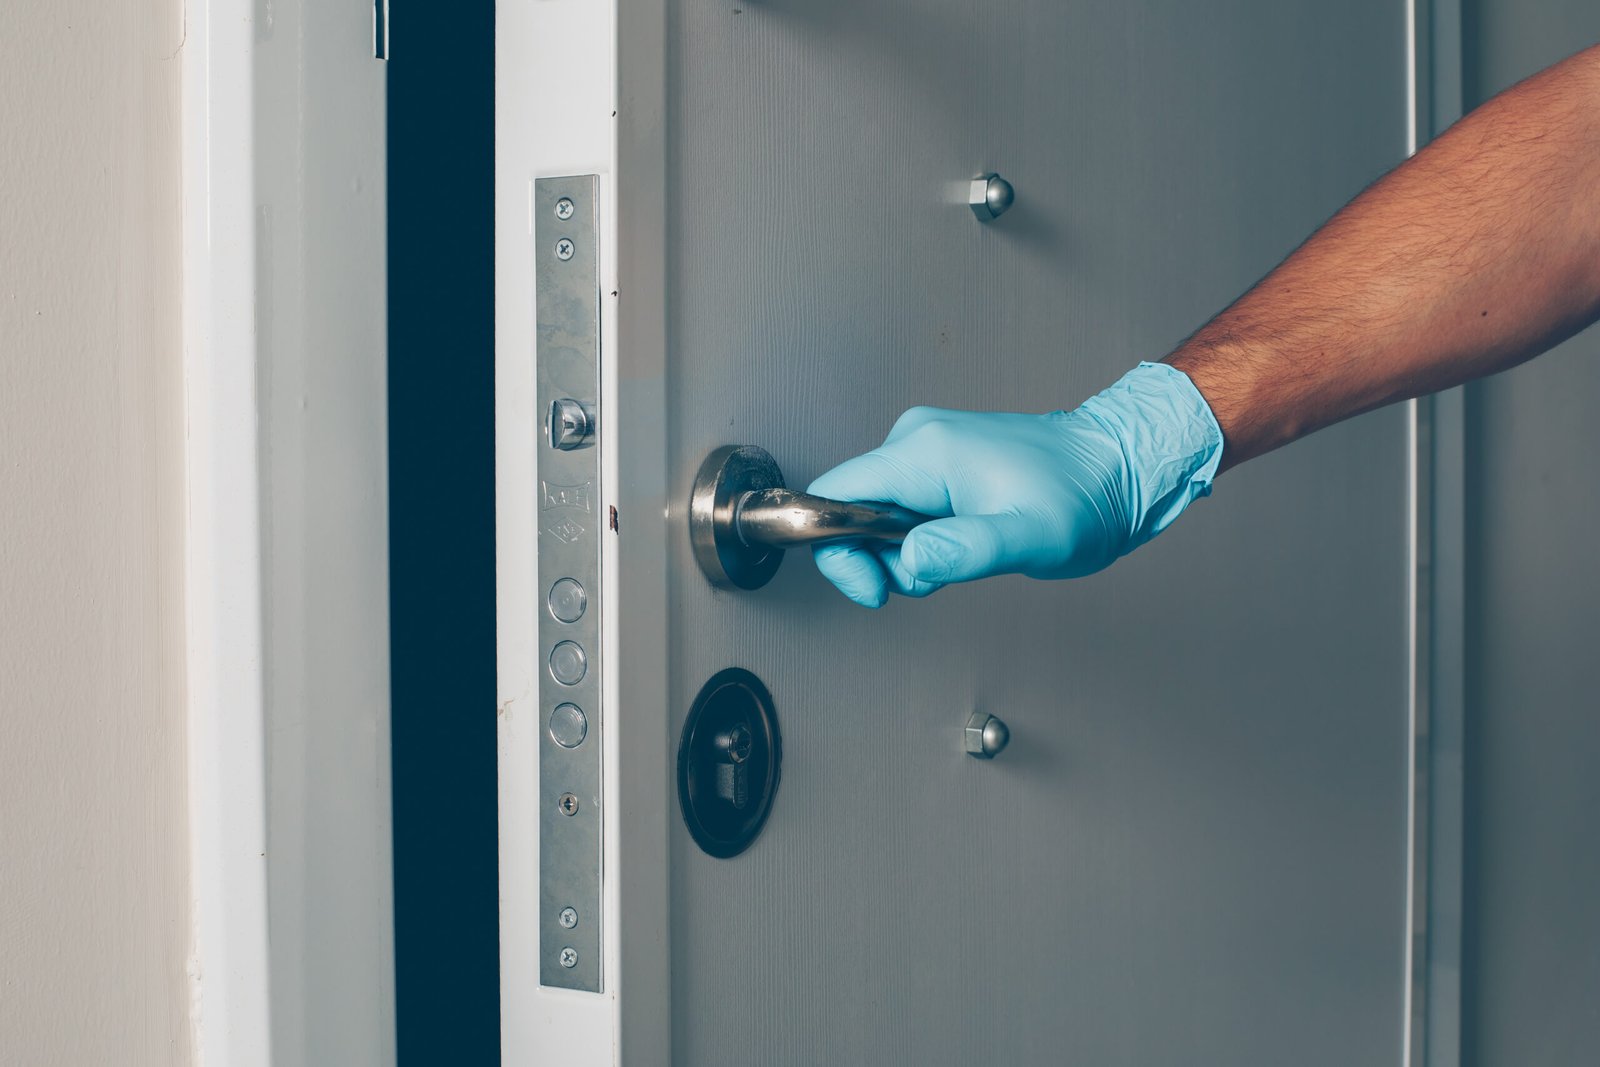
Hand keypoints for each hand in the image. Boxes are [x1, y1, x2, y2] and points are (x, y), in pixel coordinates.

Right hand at [806, 362, 1224, 606]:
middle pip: (850, 509)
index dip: (837, 548)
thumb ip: (965, 550)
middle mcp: (916, 440)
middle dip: (879, 559)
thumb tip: (909, 560)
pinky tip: (961, 542)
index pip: (834, 495)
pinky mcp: (939, 461)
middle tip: (935, 577)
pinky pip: (901, 508)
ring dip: (904, 553)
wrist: (1120, 467)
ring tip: (961, 557)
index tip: (875, 587)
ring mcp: (927, 447)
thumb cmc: (1083, 497)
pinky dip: (919, 538)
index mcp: (924, 451)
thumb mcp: (1029, 538)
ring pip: (875, 514)